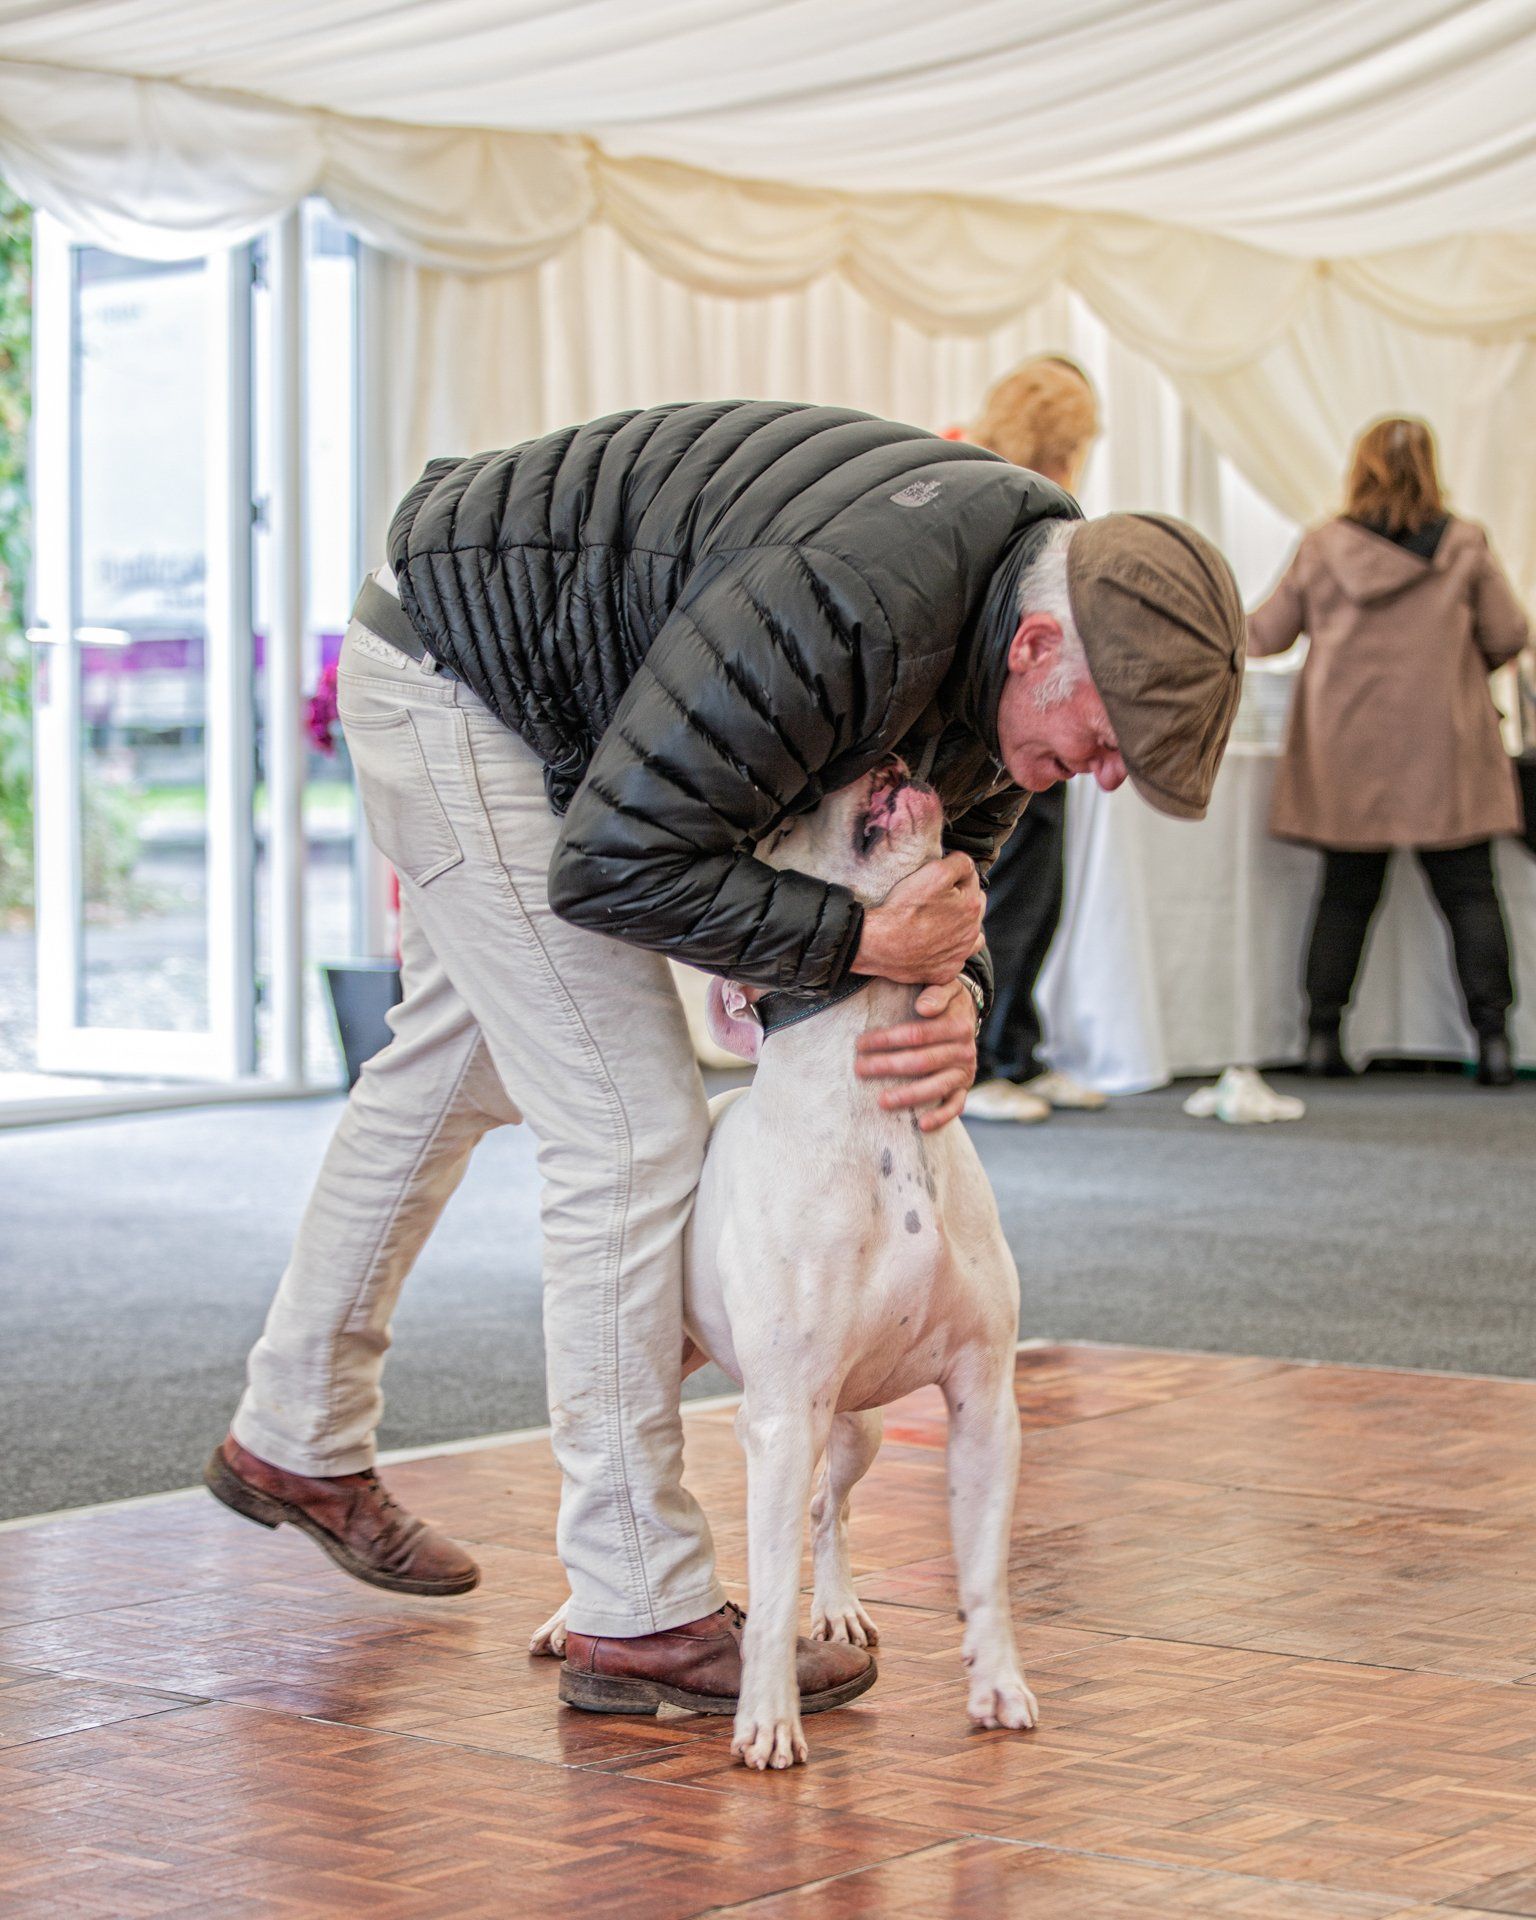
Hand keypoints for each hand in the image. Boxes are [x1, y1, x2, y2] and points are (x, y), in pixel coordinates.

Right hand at [853, 853, 983, 984]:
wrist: (879, 943)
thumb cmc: (905, 907)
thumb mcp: (934, 872)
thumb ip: (960, 863)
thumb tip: (968, 865)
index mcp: (972, 906)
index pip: (971, 880)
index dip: (953, 875)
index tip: (936, 879)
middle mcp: (971, 933)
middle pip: (974, 908)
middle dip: (961, 900)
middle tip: (937, 899)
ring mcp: (959, 955)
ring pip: (969, 936)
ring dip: (961, 928)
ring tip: (939, 922)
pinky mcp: (945, 972)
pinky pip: (954, 960)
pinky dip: (948, 952)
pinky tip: (933, 945)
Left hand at [855, 977, 978, 1131]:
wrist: (968, 1015)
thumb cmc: (946, 1001)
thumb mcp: (947, 987)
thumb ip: (936, 993)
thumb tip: (923, 1006)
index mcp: (957, 1026)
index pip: (917, 1034)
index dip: (887, 1039)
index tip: (861, 1043)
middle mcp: (963, 1050)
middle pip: (922, 1062)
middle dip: (888, 1066)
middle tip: (859, 1069)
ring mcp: (964, 1072)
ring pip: (936, 1087)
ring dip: (908, 1096)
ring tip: (882, 1101)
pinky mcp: (964, 1088)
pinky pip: (955, 1106)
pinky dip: (941, 1116)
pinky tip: (921, 1125)